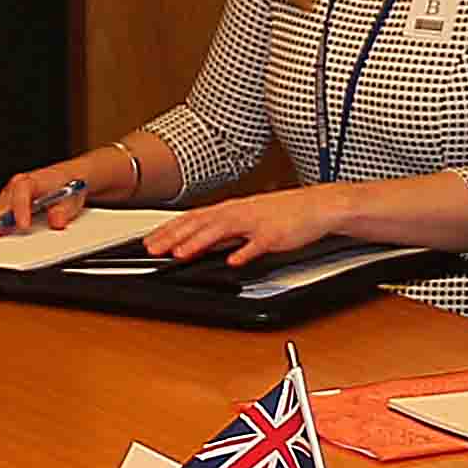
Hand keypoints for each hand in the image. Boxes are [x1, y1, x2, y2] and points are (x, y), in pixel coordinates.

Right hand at [0, 153, 121, 237]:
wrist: (71, 176)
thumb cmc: (70, 185)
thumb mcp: (74, 197)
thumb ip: (65, 209)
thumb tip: (57, 220)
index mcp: (35, 180)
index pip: (23, 191)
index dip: (21, 209)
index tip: (22, 225)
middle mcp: (20, 185)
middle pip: (4, 200)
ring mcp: (12, 192)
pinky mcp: (9, 200)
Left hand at [142, 186, 346, 268]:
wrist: (318, 206)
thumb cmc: (284, 213)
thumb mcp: (248, 220)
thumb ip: (224, 232)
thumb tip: (199, 242)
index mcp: (232, 209)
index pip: (193, 218)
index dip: (170, 230)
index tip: (150, 242)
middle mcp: (240, 212)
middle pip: (201, 223)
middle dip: (175, 236)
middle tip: (154, 249)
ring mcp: (257, 222)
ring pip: (223, 230)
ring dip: (200, 242)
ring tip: (181, 253)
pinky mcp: (276, 235)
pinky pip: (258, 244)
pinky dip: (244, 251)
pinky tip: (232, 261)